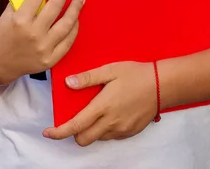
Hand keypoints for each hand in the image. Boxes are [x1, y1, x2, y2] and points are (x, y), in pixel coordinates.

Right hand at [0, 0, 84, 83]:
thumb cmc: (2, 34)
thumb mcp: (7, 14)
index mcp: (20, 19)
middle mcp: (33, 33)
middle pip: (55, 5)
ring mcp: (43, 48)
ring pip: (66, 24)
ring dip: (75, 8)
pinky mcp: (50, 60)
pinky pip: (68, 42)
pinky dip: (74, 28)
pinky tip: (76, 18)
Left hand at [43, 61, 157, 146]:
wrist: (162, 85)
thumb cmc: (136, 74)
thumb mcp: (110, 70)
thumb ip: (88, 78)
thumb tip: (68, 83)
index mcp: (103, 107)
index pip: (76, 126)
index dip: (59, 132)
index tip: (48, 132)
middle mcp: (111, 123)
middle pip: (83, 139)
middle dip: (74, 132)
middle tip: (76, 117)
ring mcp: (121, 130)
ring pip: (97, 138)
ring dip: (90, 130)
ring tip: (96, 110)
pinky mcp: (130, 132)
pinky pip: (111, 137)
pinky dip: (104, 129)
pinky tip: (110, 112)